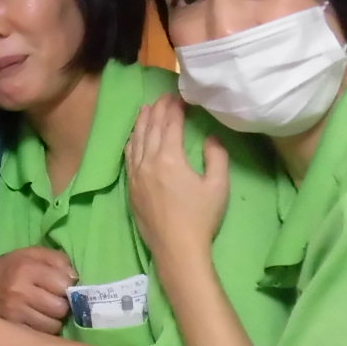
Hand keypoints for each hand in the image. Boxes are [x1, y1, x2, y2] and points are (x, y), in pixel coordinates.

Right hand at [0, 247, 73, 333]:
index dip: (68, 287)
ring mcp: (14, 312)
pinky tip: (36, 322)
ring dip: (54, 320)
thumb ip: (56, 259)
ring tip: (45, 313)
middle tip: (54, 302)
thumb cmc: (8, 269)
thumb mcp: (29, 254)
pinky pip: (40, 335)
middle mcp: (20, 290)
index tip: (62, 288)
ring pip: (53, 325)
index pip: (65, 284)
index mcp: (26, 268)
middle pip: (61, 308)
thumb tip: (75, 278)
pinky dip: (43, 331)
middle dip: (62, 306)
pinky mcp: (11, 328)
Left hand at [126, 95, 228, 260]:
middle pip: (150, 128)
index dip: (175, 108)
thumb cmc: (201, 218)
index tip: (180, 97)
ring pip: (136, 140)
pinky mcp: (131, 187)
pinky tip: (134, 137)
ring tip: (146, 109)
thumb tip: (212, 137)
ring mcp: (136, 175)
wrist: (176, 248)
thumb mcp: (218, 185)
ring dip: (142, 122)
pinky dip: (132, 141)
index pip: (170, 125)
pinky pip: (129, 157)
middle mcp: (148, 162)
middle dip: (158, 110)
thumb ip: (217, 157)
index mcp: (170, 158)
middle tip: (164, 97)